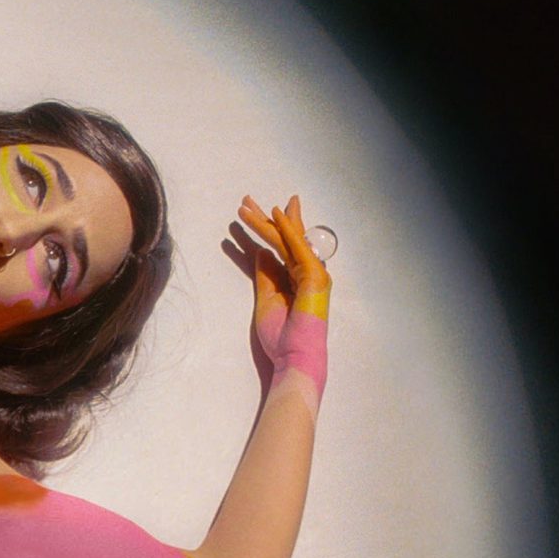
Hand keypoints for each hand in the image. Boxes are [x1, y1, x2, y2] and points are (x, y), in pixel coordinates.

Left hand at [236, 195, 331, 389]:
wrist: (294, 357)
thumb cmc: (281, 336)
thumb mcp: (266, 298)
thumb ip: (266, 274)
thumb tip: (260, 252)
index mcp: (296, 279)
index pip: (281, 248)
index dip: (267, 229)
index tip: (252, 212)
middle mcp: (307, 273)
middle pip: (285, 239)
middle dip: (265, 219)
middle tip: (246, 200)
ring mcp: (313, 274)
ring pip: (285, 241)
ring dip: (265, 222)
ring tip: (244, 206)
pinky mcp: (314, 277)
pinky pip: (297, 248)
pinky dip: (287, 229)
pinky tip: (275, 214)